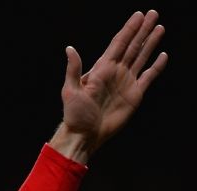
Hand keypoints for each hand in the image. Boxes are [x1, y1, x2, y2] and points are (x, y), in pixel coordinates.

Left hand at [51, 10, 166, 162]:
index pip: (118, 44)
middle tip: (153, 13)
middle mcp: (115, 73)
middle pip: (132, 46)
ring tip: (159, 28)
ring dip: (150, 43)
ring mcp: (126, 82)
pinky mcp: (134, 95)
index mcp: (102, 69)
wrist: (85, 135)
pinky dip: (156, 66)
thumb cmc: (74, 115)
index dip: (128, 29)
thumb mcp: (70, 91)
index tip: (138, 15)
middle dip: (142, 30)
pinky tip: (162, 55)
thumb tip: (70, 48)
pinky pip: (148, 77)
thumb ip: (73, 70)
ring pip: (141, 57)